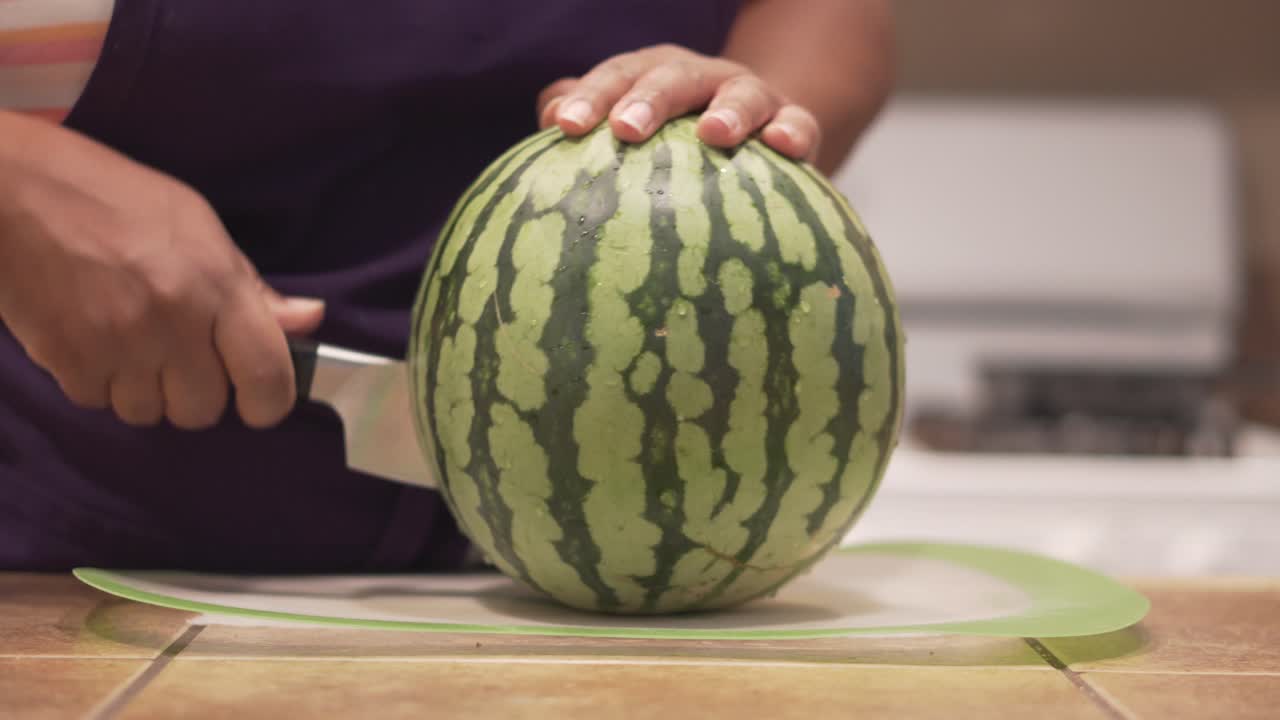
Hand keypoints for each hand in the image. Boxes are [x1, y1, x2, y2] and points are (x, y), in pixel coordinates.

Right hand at [0, 112, 322, 429]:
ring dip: (147, 392)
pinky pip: (100, 403)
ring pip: (150, 415)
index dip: (269, 402)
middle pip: (204, 410)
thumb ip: (252, 288)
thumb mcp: (197, 225)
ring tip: (132, 343)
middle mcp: (173, 322)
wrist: (13, 190)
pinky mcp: (66, 362)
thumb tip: (308, 321)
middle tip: (180, 356)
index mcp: (216, 285)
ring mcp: (117, 346)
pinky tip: (94, 341)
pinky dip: (100, 384)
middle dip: (197, 393)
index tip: (259, 398)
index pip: (266, 377)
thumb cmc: (114, 199)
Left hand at [537, 44, 820, 161]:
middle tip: (625, 128)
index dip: (590, 96)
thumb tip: (549, 115)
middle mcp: (702, 79)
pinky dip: (792, 131)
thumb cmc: (673, 146)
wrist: (754, 144)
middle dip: (649, 99)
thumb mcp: (632, 127)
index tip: (564, 124)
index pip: (618, 77)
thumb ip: (589, 118)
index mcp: (655, 75)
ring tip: (713, 134)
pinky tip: (781, 145)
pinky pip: (798, 123)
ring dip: (729, 110)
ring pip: (741, 93)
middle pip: (674, 77)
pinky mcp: (793, 124)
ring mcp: (751, 98)